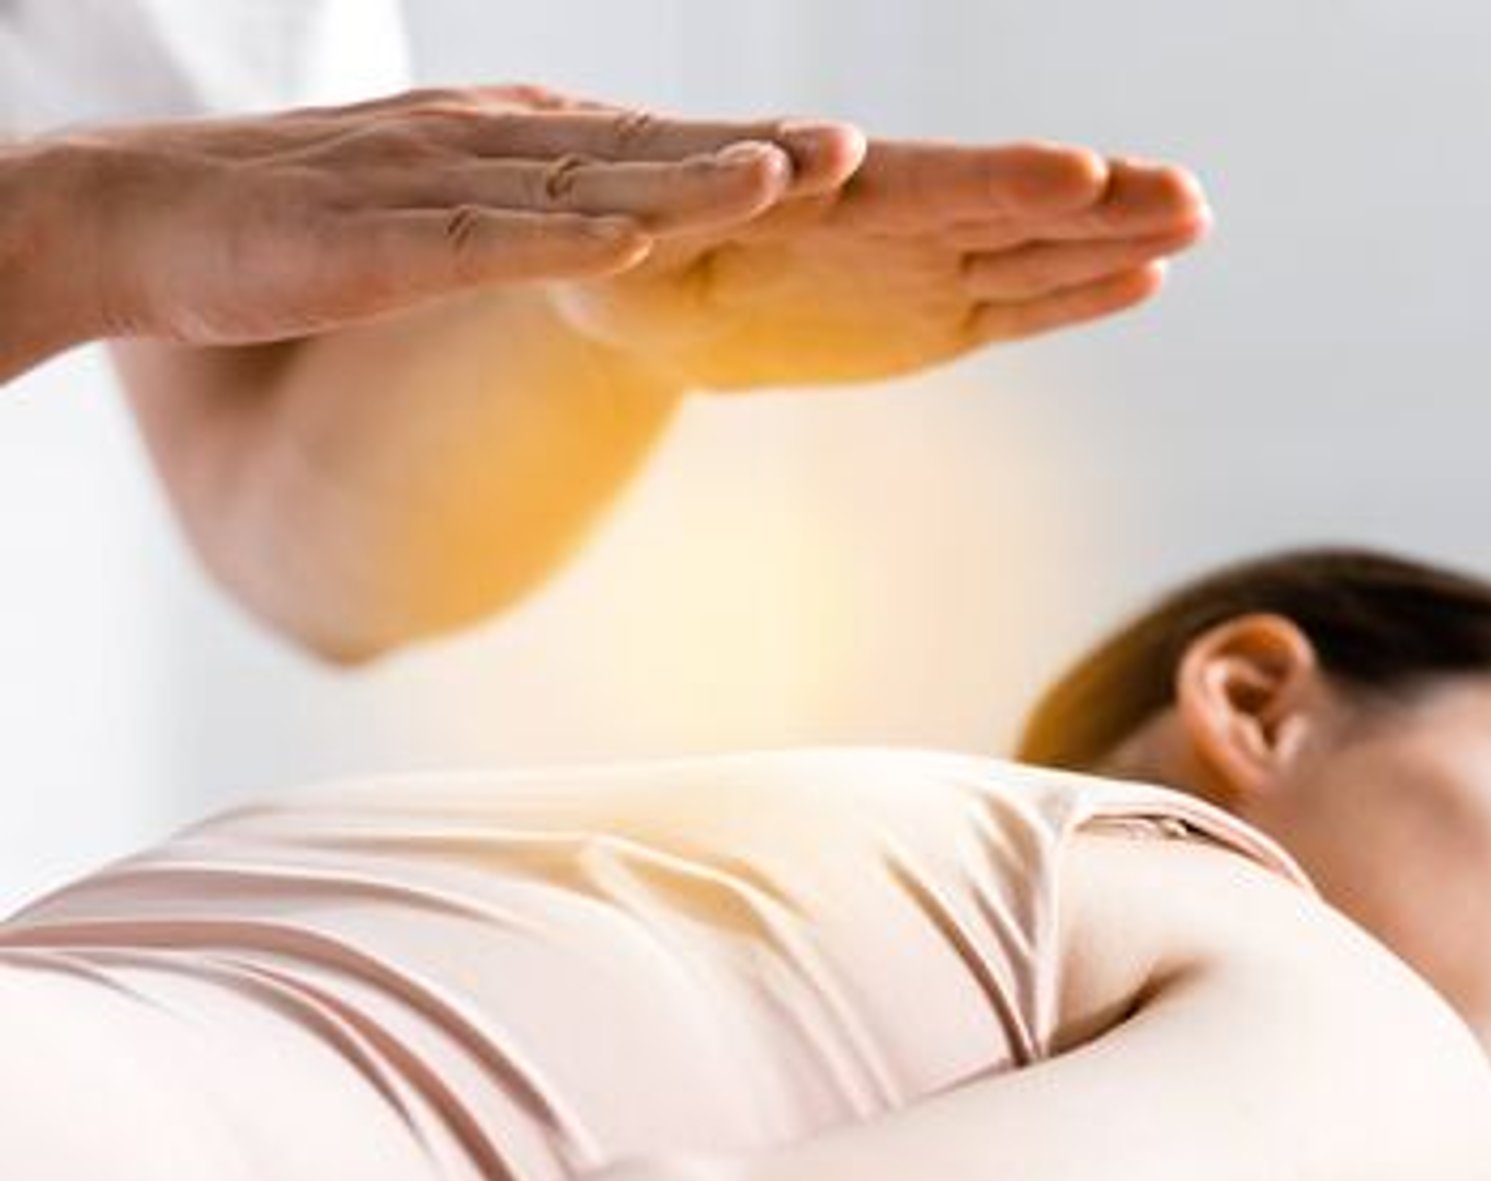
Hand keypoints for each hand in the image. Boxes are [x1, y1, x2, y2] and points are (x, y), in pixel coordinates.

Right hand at [55, 85, 864, 346]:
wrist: (142, 211)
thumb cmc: (296, 218)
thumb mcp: (437, 207)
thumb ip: (527, 212)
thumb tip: (623, 224)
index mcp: (501, 140)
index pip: (645, 143)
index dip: (745, 148)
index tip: (844, 155)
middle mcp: (482, 143)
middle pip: (641, 148)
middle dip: (754, 149)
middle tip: (858, 149)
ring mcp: (432, 186)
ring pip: (584, 181)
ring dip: (690, 177)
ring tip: (788, 171)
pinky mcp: (379, 241)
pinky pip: (485, 239)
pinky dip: (565, 237)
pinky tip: (636, 236)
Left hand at [549, 138, 1211, 388]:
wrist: (650, 299)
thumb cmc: (633, 256)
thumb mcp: (647, 235)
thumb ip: (713, 206)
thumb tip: (781, 165)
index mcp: (832, 198)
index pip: (932, 184)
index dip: (1006, 181)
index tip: (1079, 169)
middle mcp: (897, 227)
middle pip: (1012, 213)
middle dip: (1098, 205)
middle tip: (1184, 195)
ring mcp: (927, 274)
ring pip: (1034, 255)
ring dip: (1112, 241)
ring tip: (1192, 217)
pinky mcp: (935, 325)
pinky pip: (1017, 313)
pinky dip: (1075, 300)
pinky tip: (1141, 280)